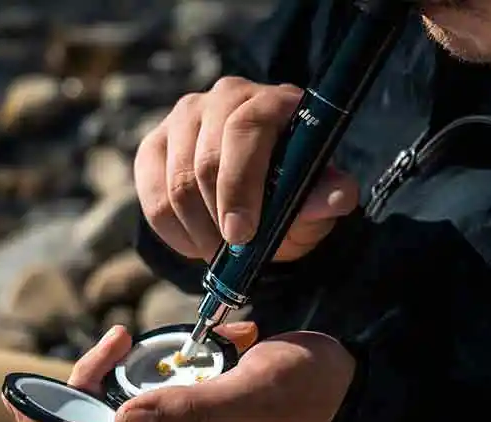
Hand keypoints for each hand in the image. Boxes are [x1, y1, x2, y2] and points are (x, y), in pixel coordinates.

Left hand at [7, 324, 354, 421]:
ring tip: (119, 338)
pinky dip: (128, 374)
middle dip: (65, 404)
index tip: (23, 400)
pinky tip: (148, 345)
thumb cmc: (308, 387)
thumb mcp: (259, 391)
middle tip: (66, 356)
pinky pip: (139, 404)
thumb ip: (194, 412)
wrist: (347, 388)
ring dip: (99, 381)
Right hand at [135, 77, 359, 261]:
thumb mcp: (314, 199)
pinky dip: (173, 232)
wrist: (256, 192)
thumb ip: (325, 197)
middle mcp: (224, 98)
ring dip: (197, 231)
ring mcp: (183, 119)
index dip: (240, 185)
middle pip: (205, 161)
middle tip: (230, 254)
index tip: (242, 235)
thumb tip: (339, 197)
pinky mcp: (154, 145)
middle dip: (217, 219)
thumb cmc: (289, 191)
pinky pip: (152, 197)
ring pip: (176, 183)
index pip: (246, 129)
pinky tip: (196, 242)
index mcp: (272, 101)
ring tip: (218, 251)